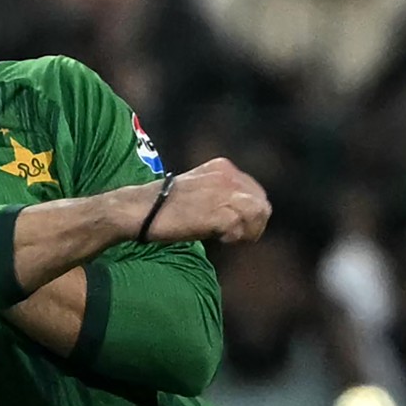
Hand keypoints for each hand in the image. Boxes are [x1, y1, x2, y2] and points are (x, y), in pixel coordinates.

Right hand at [123, 158, 270, 244]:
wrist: (143, 209)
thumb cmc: (165, 204)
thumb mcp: (198, 188)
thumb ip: (219, 193)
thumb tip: (238, 213)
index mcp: (223, 167)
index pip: (255, 191)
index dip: (249, 212)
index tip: (236, 224)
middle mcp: (228, 177)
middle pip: (262, 204)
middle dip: (254, 223)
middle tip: (235, 236)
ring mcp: (225, 194)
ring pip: (258, 214)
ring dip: (247, 231)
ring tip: (229, 237)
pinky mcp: (220, 214)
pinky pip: (241, 229)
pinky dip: (232, 238)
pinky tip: (219, 238)